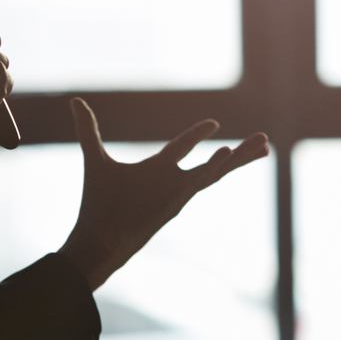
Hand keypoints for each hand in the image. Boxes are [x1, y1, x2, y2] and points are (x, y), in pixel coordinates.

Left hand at [58, 97, 269, 290]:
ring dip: (238, 159)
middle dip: (239, 153)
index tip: (215, 123)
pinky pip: (199, 181)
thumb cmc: (97, 205)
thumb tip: (76, 101)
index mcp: (157, 170)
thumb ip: (88, 130)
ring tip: (264, 144)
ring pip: (215, 172)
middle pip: (213, 163)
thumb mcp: (95, 159)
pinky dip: (213, 167)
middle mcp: (171, 181)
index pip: (183, 147)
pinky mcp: (175, 201)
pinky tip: (227, 152)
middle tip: (265, 141)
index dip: (198, 134)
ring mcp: (176, 192)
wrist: (96, 238)